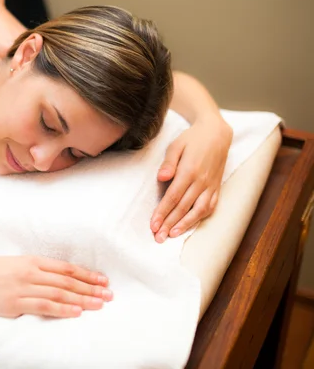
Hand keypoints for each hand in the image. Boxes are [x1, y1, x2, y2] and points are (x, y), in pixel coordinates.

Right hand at [0, 256, 111, 317]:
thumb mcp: (12, 263)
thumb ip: (34, 269)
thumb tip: (57, 279)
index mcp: (29, 260)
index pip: (65, 268)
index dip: (86, 274)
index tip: (102, 280)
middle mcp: (29, 272)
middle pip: (67, 280)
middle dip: (90, 288)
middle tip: (109, 294)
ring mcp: (22, 288)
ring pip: (59, 293)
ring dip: (82, 299)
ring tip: (100, 304)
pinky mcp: (14, 304)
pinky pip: (44, 307)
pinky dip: (62, 309)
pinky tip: (77, 312)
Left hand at [150, 116, 232, 242]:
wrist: (217, 133)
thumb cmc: (192, 138)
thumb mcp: (176, 145)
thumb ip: (168, 162)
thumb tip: (162, 177)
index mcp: (189, 171)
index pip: (172, 197)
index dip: (162, 212)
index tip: (153, 225)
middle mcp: (201, 181)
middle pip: (183, 208)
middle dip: (169, 224)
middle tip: (158, 237)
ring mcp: (211, 185)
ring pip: (198, 210)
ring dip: (184, 225)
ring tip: (172, 235)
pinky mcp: (217, 187)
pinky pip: (210, 206)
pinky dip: (200, 218)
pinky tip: (190, 225)